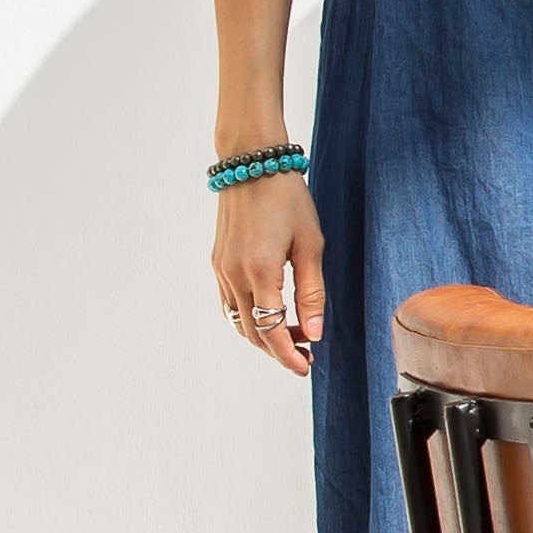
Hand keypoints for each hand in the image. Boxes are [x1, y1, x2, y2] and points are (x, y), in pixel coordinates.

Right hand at [213, 171, 325, 373]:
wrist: (252, 164)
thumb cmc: (288, 199)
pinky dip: (249, 318)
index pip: (271, 330)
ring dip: (263, 335)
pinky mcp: (217, 262)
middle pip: (252, 332)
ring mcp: (220, 269)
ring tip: (295, 337)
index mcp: (260, 272)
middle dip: (278, 350)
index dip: (288, 355)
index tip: (305, 368)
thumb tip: (315, 331)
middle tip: (306, 356)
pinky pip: (229, 303)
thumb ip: (312, 291)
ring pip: (238, 321)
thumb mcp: (311, 245)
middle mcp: (233, 275)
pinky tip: (271, 315)